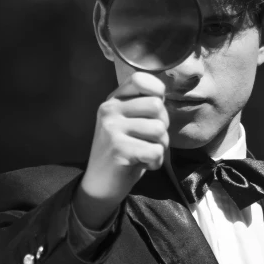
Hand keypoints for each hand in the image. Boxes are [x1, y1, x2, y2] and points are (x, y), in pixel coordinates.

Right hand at [73, 72, 168, 228]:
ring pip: (159, 129)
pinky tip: (142, 164)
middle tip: (149, 141)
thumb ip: (142, 107)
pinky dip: (155, 162)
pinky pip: (156, 151)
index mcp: (113, 101)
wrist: (99, 186)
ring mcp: (112, 129)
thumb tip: (164, 93)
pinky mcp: (119, 149)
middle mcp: (109, 110)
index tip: (154, 111)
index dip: (157, 92)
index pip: (140, 78)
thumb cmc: (121, 153)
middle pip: (157, 106)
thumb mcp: (127, 123)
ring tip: (145, 153)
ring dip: (160, 147)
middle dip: (163, 127)